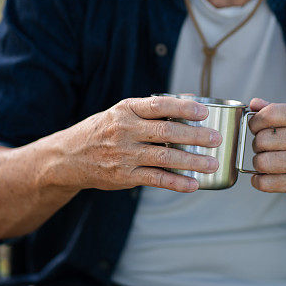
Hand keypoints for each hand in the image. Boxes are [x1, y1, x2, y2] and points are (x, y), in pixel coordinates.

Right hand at [54, 95, 221, 192]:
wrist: (69, 157)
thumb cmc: (104, 130)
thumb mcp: (122, 112)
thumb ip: (154, 108)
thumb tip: (192, 101)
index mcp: (127, 110)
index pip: (159, 105)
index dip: (183, 108)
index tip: (204, 112)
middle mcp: (125, 130)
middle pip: (166, 132)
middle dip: (195, 136)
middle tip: (216, 139)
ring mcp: (124, 154)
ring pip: (164, 158)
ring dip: (192, 161)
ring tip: (212, 163)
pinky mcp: (124, 176)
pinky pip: (155, 179)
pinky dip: (176, 183)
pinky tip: (193, 184)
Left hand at [248, 98, 285, 201]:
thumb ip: (275, 110)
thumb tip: (253, 104)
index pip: (270, 114)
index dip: (255, 121)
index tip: (255, 126)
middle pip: (263, 140)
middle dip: (257, 144)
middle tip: (263, 146)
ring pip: (262, 162)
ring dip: (258, 162)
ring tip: (266, 160)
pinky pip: (266, 183)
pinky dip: (258, 180)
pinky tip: (263, 176)